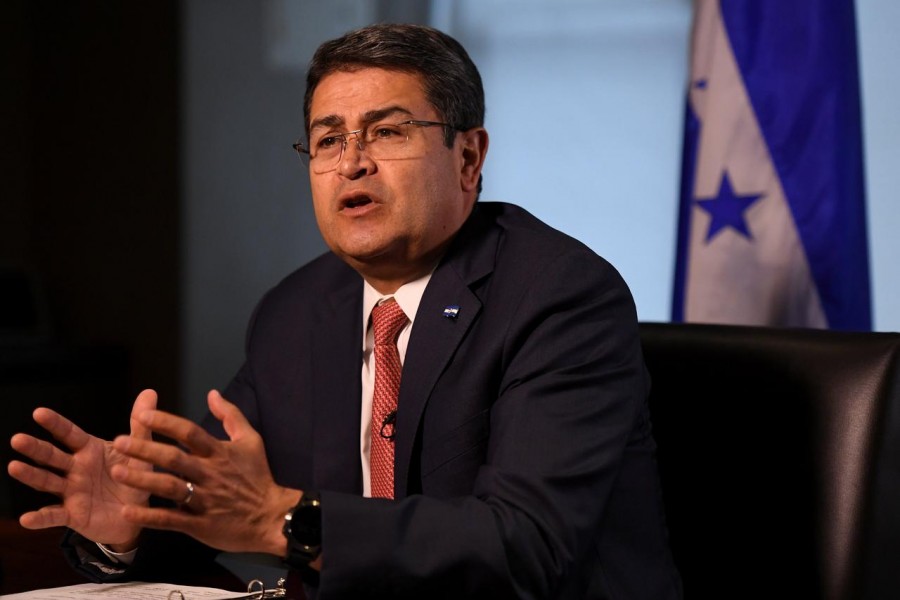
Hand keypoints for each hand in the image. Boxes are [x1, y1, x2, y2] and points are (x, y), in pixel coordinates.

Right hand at [7, 390, 157, 547]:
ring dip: (31, 475)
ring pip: (47, 482)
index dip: (55, 423)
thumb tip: (150, 392)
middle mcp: (75, 469)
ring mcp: (71, 491)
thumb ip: (140, 425)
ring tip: (14, 467)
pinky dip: (40, 519)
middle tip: (17, 439)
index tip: (39, 413)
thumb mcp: (140, 452)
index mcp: (89, 450)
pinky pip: (54, 516)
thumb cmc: (134, 477)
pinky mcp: (73, 514)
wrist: (136, 514)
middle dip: (35, 448)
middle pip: (52, 456)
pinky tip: (26, 519)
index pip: (69, 434)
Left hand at [109, 389, 301, 555]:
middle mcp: (210, 474)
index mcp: (219, 453)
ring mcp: (205, 500)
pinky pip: (171, 520)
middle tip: (119, 441)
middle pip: (174, 459)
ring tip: (117, 472)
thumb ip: (231, 415)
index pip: (190, 433)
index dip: (167, 423)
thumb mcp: (251, 440)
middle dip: (145, 449)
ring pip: (170, 488)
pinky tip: (127, 511)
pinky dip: (149, 516)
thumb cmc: (258, 476)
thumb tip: (212, 393)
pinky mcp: (201, 525)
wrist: (271, 516)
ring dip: (142, 480)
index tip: (143, 415)